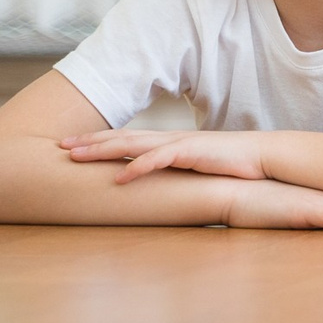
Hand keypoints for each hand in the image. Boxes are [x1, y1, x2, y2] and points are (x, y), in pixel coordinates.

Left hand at [63, 128, 271, 182]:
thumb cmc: (232, 165)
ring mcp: (178, 144)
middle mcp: (168, 139)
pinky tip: (118, 176)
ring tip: (74, 157)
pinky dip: (136, 166)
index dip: (97, 141)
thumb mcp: (195, 168)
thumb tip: (155, 186)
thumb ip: (174, 172)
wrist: (263, 157)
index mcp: (168, 142)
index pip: (125, 138)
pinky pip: (158, 159)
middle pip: (120, 136)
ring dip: (101, 150)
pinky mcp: (192, 153)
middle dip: (88, 141)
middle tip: (59, 146)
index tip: (71, 145)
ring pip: (131, 143)